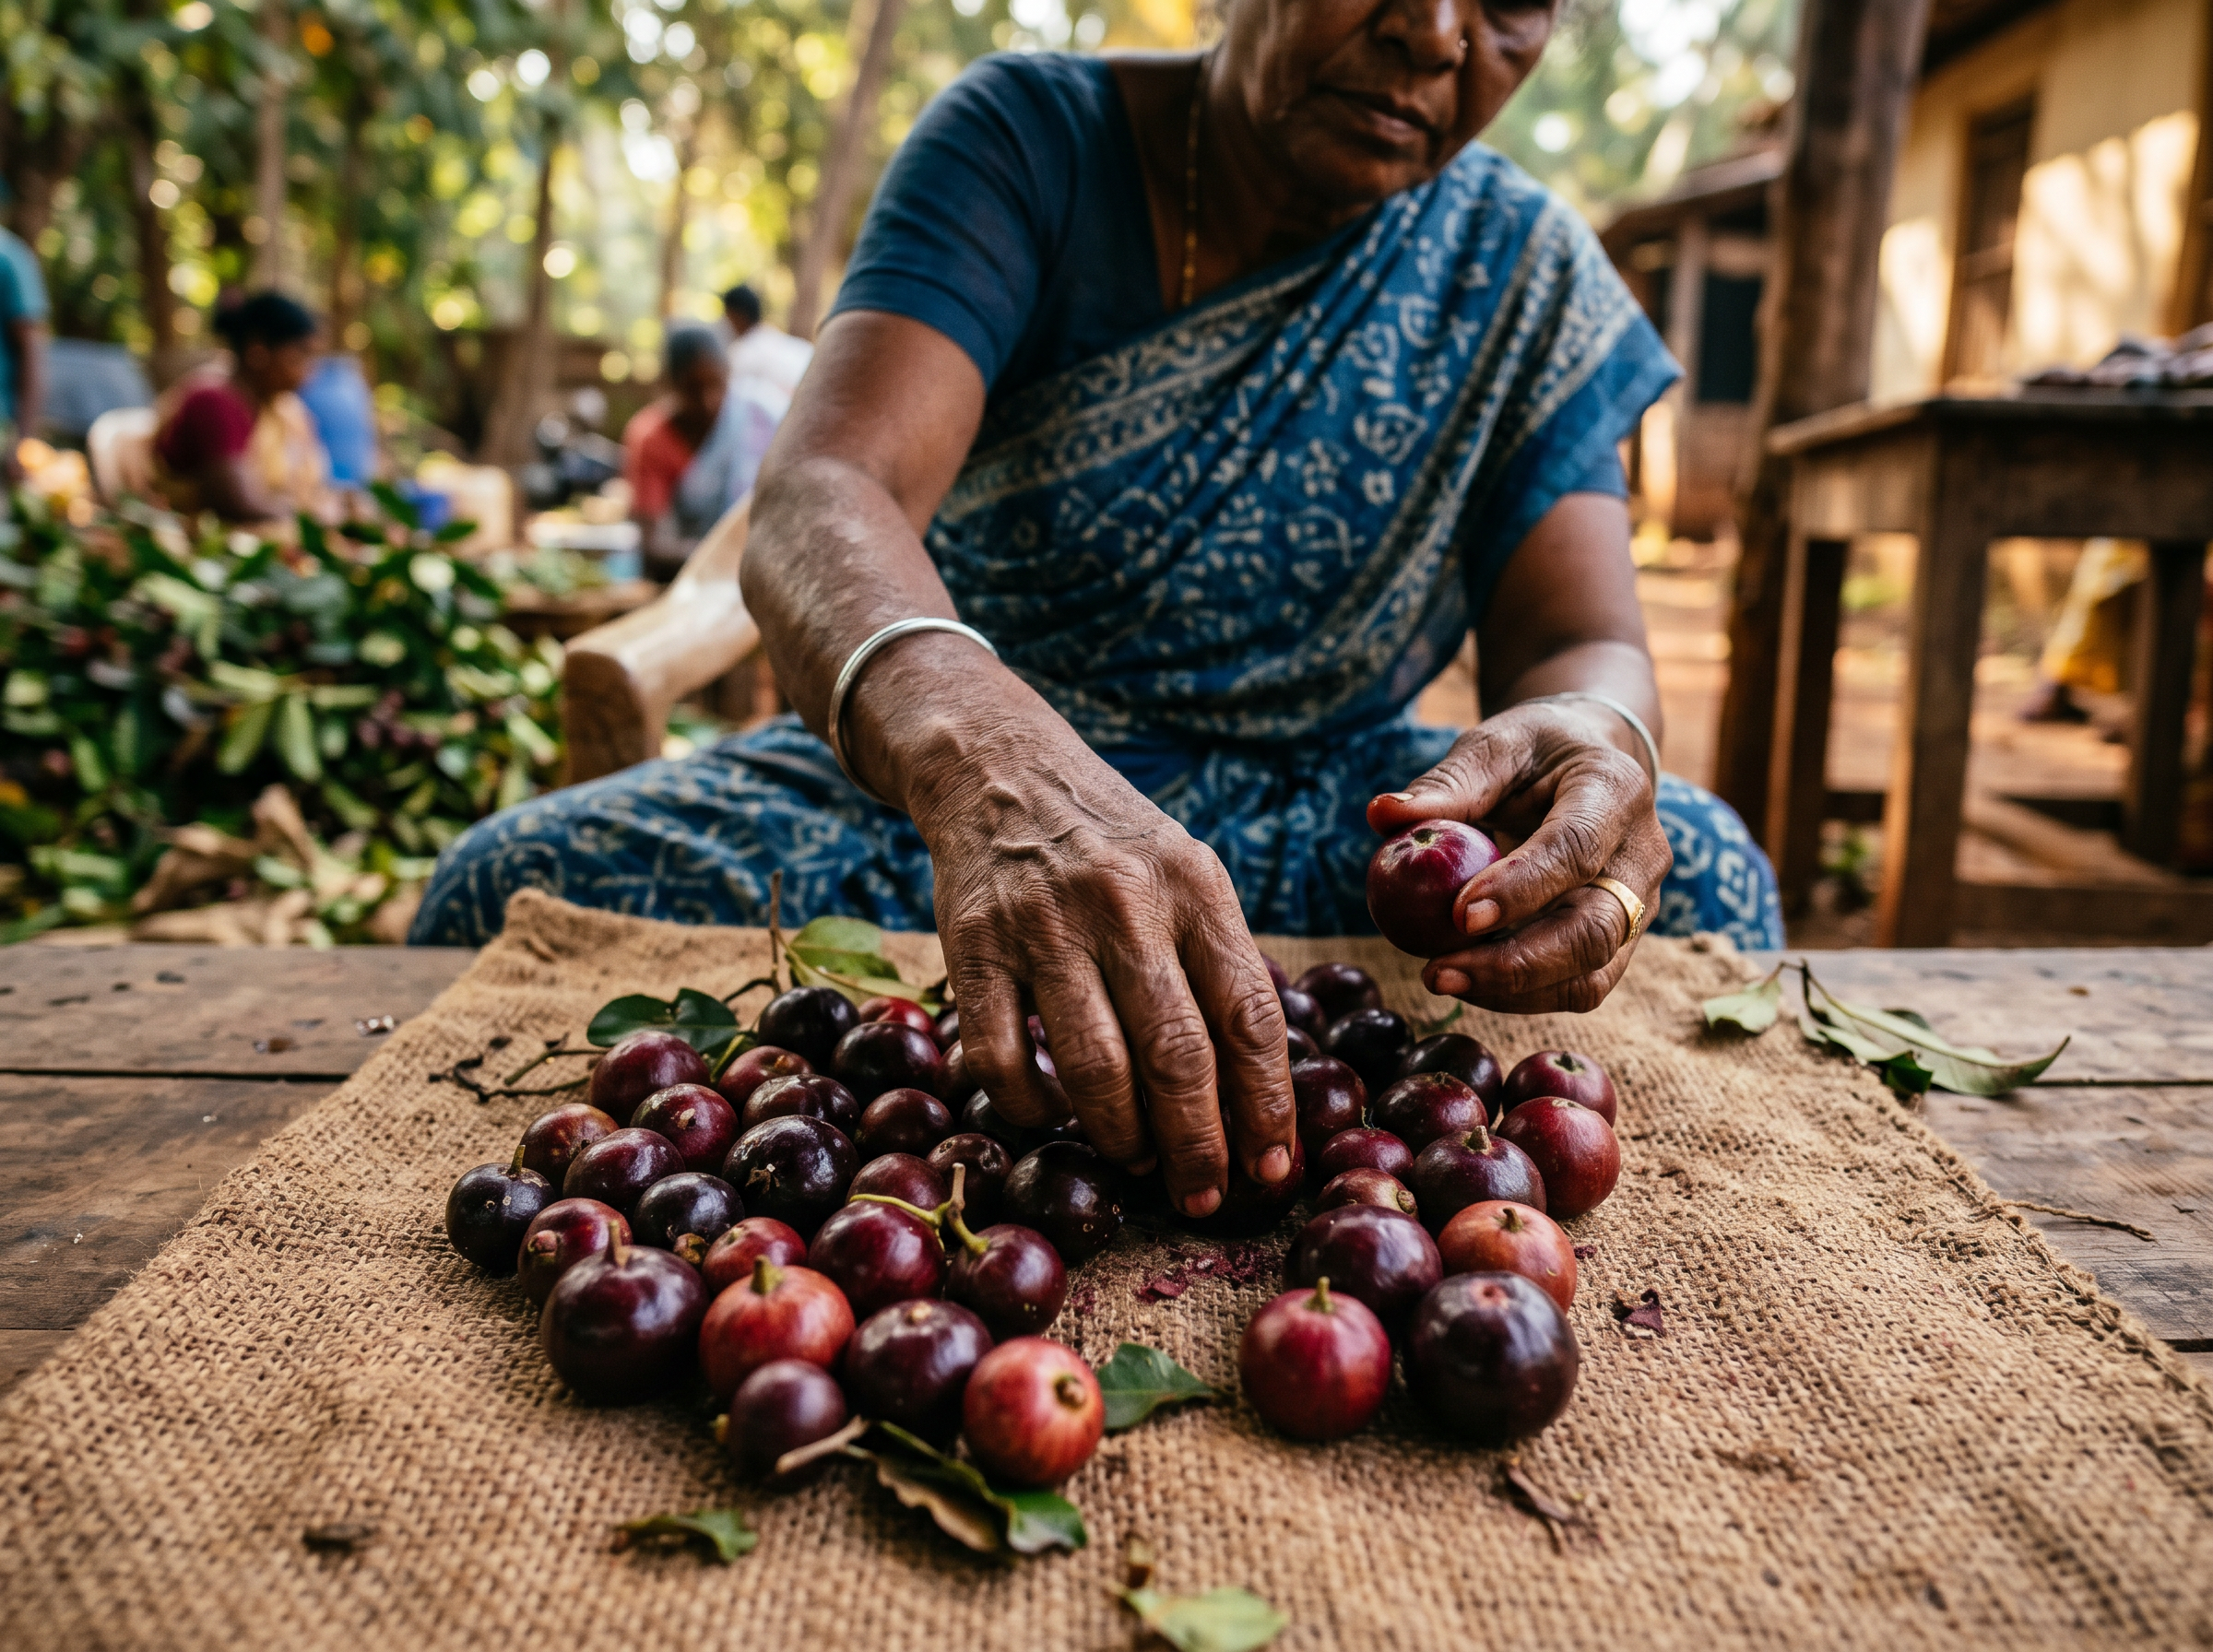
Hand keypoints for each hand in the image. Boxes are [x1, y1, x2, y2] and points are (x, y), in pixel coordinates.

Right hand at [903, 704, 1295, 1217]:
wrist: (999, 769)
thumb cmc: (1112, 843)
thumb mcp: (1185, 872)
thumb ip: (1218, 963)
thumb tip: (1257, 1093)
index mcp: (1195, 886)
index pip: (1249, 1017)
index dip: (1267, 1105)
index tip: (1273, 1166)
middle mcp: (1124, 902)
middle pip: (1177, 1056)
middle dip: (1198, 1145)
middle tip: (1205, 1194)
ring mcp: (1043, 924)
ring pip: (1094, 1068)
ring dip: (1122, 1137)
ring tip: (1138, 1161)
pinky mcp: (972, 945)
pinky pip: (1001, 1059)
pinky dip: (1031, 1108)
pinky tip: (1052, 1114)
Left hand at [1366, 701, 1670, 1012]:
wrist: (1588, 764)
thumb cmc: (1535, 753)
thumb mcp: (1494, 747)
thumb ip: (1447, 784)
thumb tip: (1381, 815)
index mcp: (1617, 793)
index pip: (1576, 848)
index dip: (1522, 888)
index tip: (1458, 914)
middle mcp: (1641, 857)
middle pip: (1595, 931)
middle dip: (1517, 964)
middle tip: (1437, 970)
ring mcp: (1637, 906)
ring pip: (1590, 975)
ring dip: (1513, 990)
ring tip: (1439, 977)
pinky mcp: (1619, 941)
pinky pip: (1576, 986)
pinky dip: (1518, 994)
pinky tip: (1464, 977)